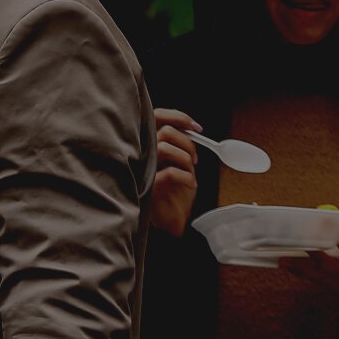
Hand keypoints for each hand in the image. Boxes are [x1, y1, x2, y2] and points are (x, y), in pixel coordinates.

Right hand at [150, 108, 200, 238]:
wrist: (172, 221)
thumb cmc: (175, 193)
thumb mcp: (180, 163)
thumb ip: (180, 145)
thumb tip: (193, 129)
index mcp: (149, 146)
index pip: (157, 117)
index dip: (178, 117)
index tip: (196, 127)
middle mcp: (142, 155)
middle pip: (164, 131)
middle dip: (187, 143)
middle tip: (193, 158)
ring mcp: (142, 170)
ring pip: (165, 147)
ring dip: (185, 159)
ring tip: (190, 172)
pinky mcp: (148, 185)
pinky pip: (170, 172)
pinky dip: (186, 177)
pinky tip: (189, 184)